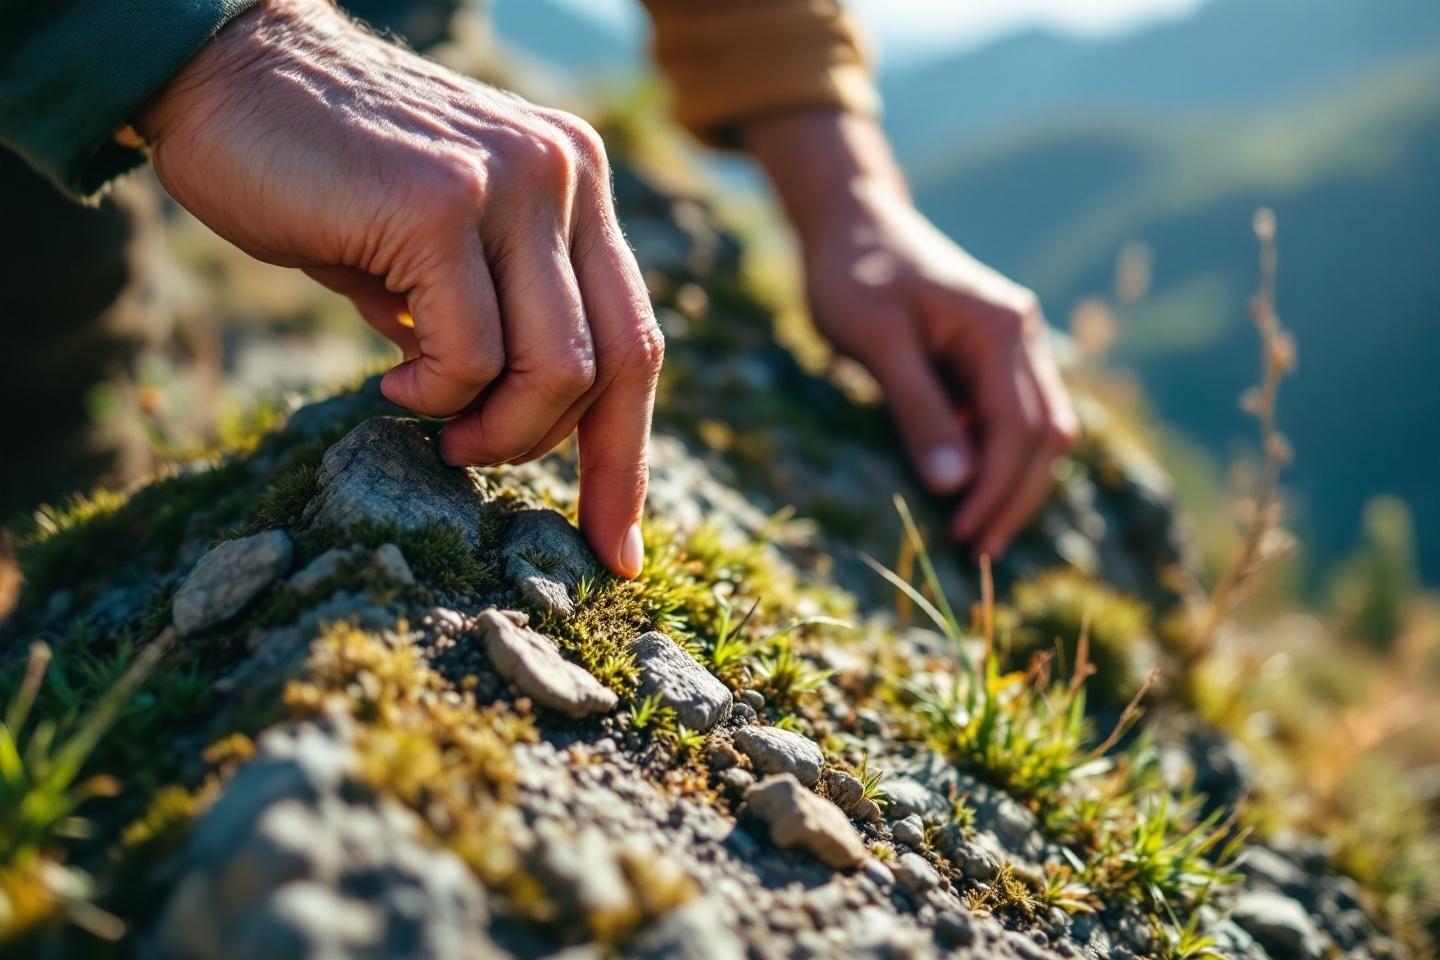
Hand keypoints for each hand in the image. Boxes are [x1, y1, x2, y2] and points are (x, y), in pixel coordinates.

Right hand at [137, 0, 661, 577]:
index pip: (635, 336)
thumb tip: (533, 427)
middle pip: (621, 362)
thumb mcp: (443, 253)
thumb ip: (503, 320)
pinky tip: (391, 381)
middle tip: (476, 463)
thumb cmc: (331, 181)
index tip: (616, 548)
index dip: (628, 454)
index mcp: (578, 184)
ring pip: (557, 369)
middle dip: (573, 458)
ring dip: (497, 431)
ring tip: (436, 424)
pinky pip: (471, 354)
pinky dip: (435, 397)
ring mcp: (511, 181)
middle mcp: (565, 173)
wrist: (229, 75)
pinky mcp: (440, 204)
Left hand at [746, 110, 1077, 557]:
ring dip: (1013, 484)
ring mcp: (1013, 346)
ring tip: (976, 534)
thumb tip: (953, 484)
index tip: (962, 536)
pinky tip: (965, 493)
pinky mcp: (992, 357)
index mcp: (1002, 329)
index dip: (995, 490)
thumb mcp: (876, 340)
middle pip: (1045, 436)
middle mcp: (1022, 337)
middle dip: (1014, 499)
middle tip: (976, 553)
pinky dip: (997, 460)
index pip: (1019, 429)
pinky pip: (1011, 418)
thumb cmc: (853, 274)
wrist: (852, 222)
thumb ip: (917, 408)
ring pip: (1039, 431)